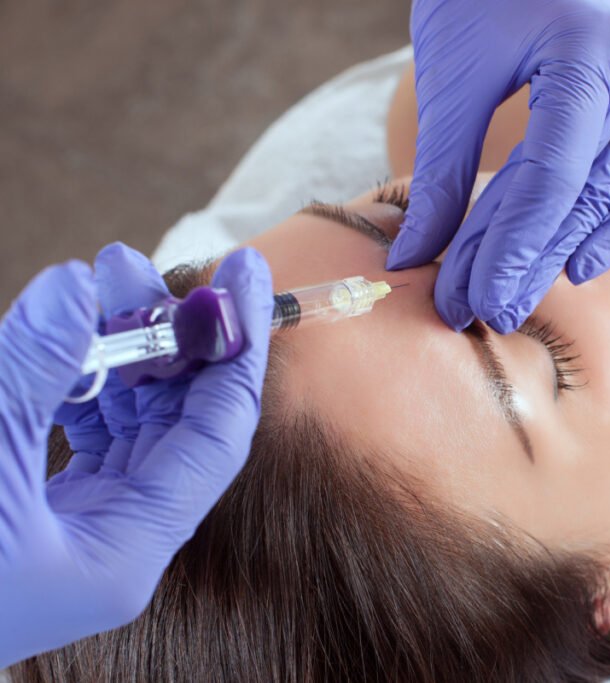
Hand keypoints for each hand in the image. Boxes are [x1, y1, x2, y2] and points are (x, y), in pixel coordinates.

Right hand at [0, 244, 271, 666]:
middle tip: (132, 264)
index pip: (219, 431)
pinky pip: (81, 435)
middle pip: (175, 420)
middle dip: (165, 335)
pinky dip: (78, 383)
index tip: (245, 274)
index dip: (237, 346)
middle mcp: (114, 543)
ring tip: (98, 280)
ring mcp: (75, 529)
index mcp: (126, 552)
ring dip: (119, 351)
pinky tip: (66, 336)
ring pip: (126, 423)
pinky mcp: (32, 514)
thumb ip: (31, 368)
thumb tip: (75, 284)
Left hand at [386, 0, 609, 332]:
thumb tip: (415, 255)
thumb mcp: (452, 72)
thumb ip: (440, 166)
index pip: (552, 175)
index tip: (475, 299)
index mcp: (588, 54)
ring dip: (568, 251)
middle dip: (530, 260)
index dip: (513, 245)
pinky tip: (576, 263)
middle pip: (585, 195)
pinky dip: (609, 225)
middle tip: (484, 312)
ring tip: (518, 295)